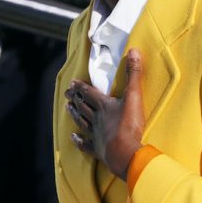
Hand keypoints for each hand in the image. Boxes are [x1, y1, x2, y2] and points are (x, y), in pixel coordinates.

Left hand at [65, 48, 145, 179]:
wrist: (125, 152)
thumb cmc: (129, 124)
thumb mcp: (134, 95)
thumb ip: (134, 74)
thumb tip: (134, 50)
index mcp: (104, 105)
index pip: (89, 93)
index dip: (81, 87)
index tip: (72, 83)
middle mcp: (96, 118)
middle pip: (83, 106)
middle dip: (76, 99)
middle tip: (67, 93)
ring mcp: (96, 134)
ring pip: (82, 122)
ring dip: (75, 114)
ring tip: (68, 108)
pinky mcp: (98, 149)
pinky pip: (86, 144)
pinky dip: (79, 140)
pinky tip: (73, 137)